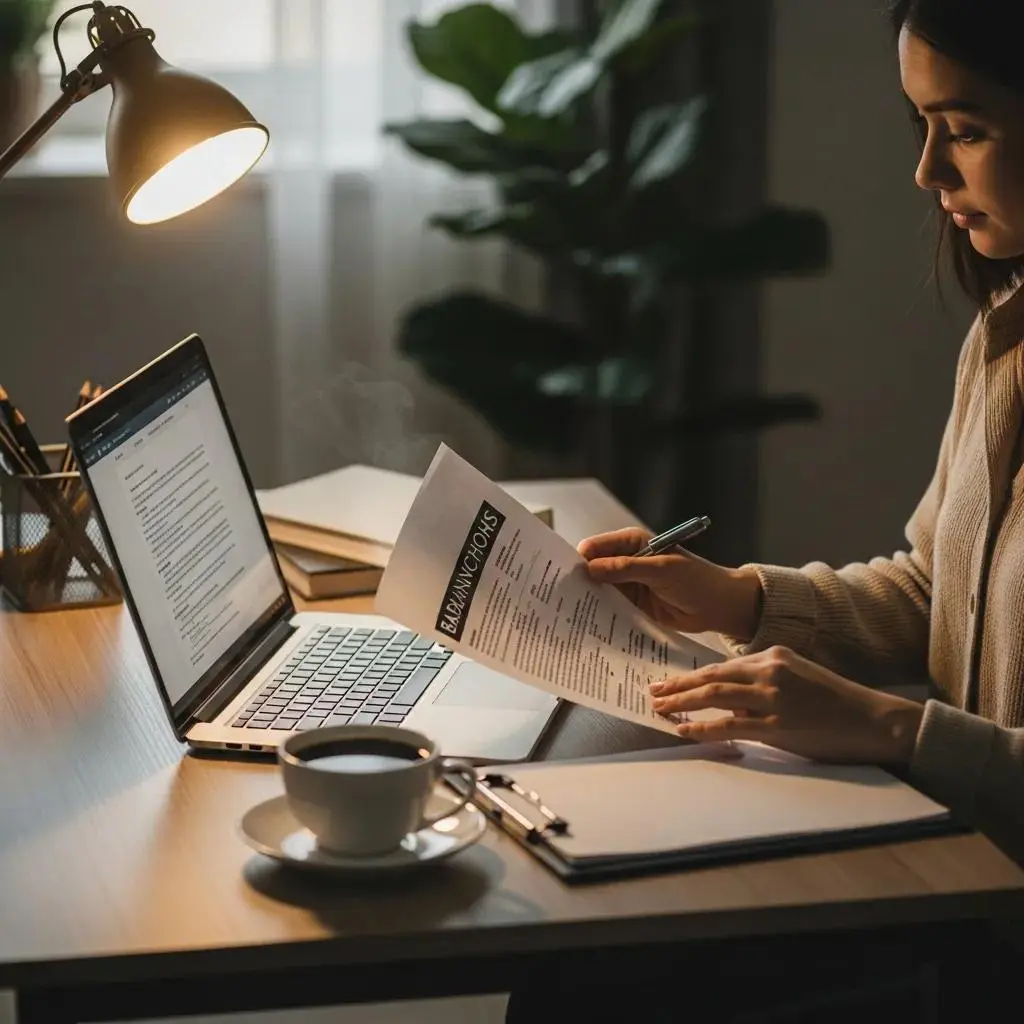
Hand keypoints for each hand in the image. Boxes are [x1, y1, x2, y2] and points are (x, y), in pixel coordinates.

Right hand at [578, 527, 762, 639]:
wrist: (720, 606)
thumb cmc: (697, 580)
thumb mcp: (662, 570)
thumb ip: (626, 568)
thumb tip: (591, 568)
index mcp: (631, 543)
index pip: (595, 547)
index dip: (579, 560)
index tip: (563, 576)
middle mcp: (625, 561)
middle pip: (592, 569)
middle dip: (578, 581)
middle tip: (559, 597)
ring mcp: (627, 584)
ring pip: (598, 590)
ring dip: (587, 599)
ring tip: (567, 614)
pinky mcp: (631, 605)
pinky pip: (609, 607)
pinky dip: (599, 614)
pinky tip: (587, 624)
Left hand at [650, 646, 923, 763]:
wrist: (872, 721)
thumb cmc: (835, 703)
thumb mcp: (797, 678)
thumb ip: (762, 683)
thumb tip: (726, 700)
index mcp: (773, 655)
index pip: (722, 664)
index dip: (692, 673)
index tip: (670, 680)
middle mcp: (769, 670)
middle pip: (711, 676)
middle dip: (678, 684)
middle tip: (653, 690)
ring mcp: (772, 697)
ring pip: (714, 695)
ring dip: (682, 701)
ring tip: (659, 707)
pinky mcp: (777, 725)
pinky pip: (730, 725)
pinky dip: (702, 727)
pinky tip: (683, 730)